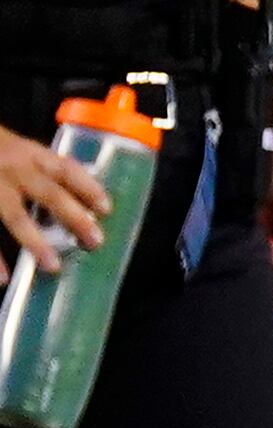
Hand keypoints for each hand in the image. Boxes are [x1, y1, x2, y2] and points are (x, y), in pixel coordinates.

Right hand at [0, 131, 111, 274]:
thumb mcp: (19, 150)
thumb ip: (42, 169)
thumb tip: (77, 197)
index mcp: (30, 154)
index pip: (66, 170)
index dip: (88, 188)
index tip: (106, 209)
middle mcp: (13, 169)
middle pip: (48, 194)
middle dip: (74, 218)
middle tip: (94, 242)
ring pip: (15, 216)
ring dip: (35, 242)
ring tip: (52, 266)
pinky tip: (4, 277)